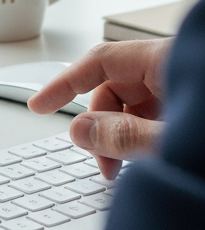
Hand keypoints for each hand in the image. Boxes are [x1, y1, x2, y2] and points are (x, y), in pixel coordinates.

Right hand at [27, 39, 171, 177]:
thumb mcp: (176, 141)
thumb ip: (128, 136)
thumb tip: (82, 131)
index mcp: (168, 60)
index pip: (101, 61)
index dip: (65, 83)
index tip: (40, 105)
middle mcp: (174, 69)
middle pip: (116, 86)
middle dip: (101, 125)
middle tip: (102, 162)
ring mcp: (185, 89)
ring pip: (135, 105)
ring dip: (121, 136)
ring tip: (124, 169)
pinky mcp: (192, 110)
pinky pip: (155, 117)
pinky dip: (141, 138)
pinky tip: (145, 162)